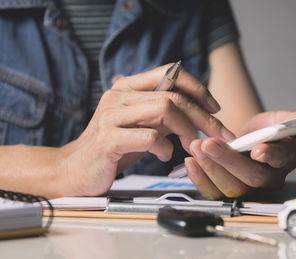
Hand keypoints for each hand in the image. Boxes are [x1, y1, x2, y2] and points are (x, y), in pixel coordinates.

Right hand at [59, 64, 234, 195]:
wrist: (76, 169)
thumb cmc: (113, 147)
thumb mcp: (141, 125)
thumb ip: (163, 113)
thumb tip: (196, 110)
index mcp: (127, 87)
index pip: (169, 72)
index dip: (197, 87)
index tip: (214, 108)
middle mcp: (118, 95)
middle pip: (173, 95)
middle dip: (202, 116)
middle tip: (218, 134)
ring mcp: (111, 116)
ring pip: (163, 109)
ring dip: (187, 130)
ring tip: (191, 146)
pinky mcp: (107, 139)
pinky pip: (148, 137)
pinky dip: (165, 148)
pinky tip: (165, 156)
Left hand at [185, 107, 295, 199]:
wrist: (246, 140)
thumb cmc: (263, 131)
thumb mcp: (280, 120)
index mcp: (285, 160)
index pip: (280, 162)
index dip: (270, 156)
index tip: (257, 149)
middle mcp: (268, 178)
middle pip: (251, 177)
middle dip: (228, 161)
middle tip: (209, 144)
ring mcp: (246, 188)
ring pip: (231, 187)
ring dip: (210, 168)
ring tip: (197, 148)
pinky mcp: (227, 190)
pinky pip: (214, 191)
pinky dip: (200, 178)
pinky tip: (191, 161)